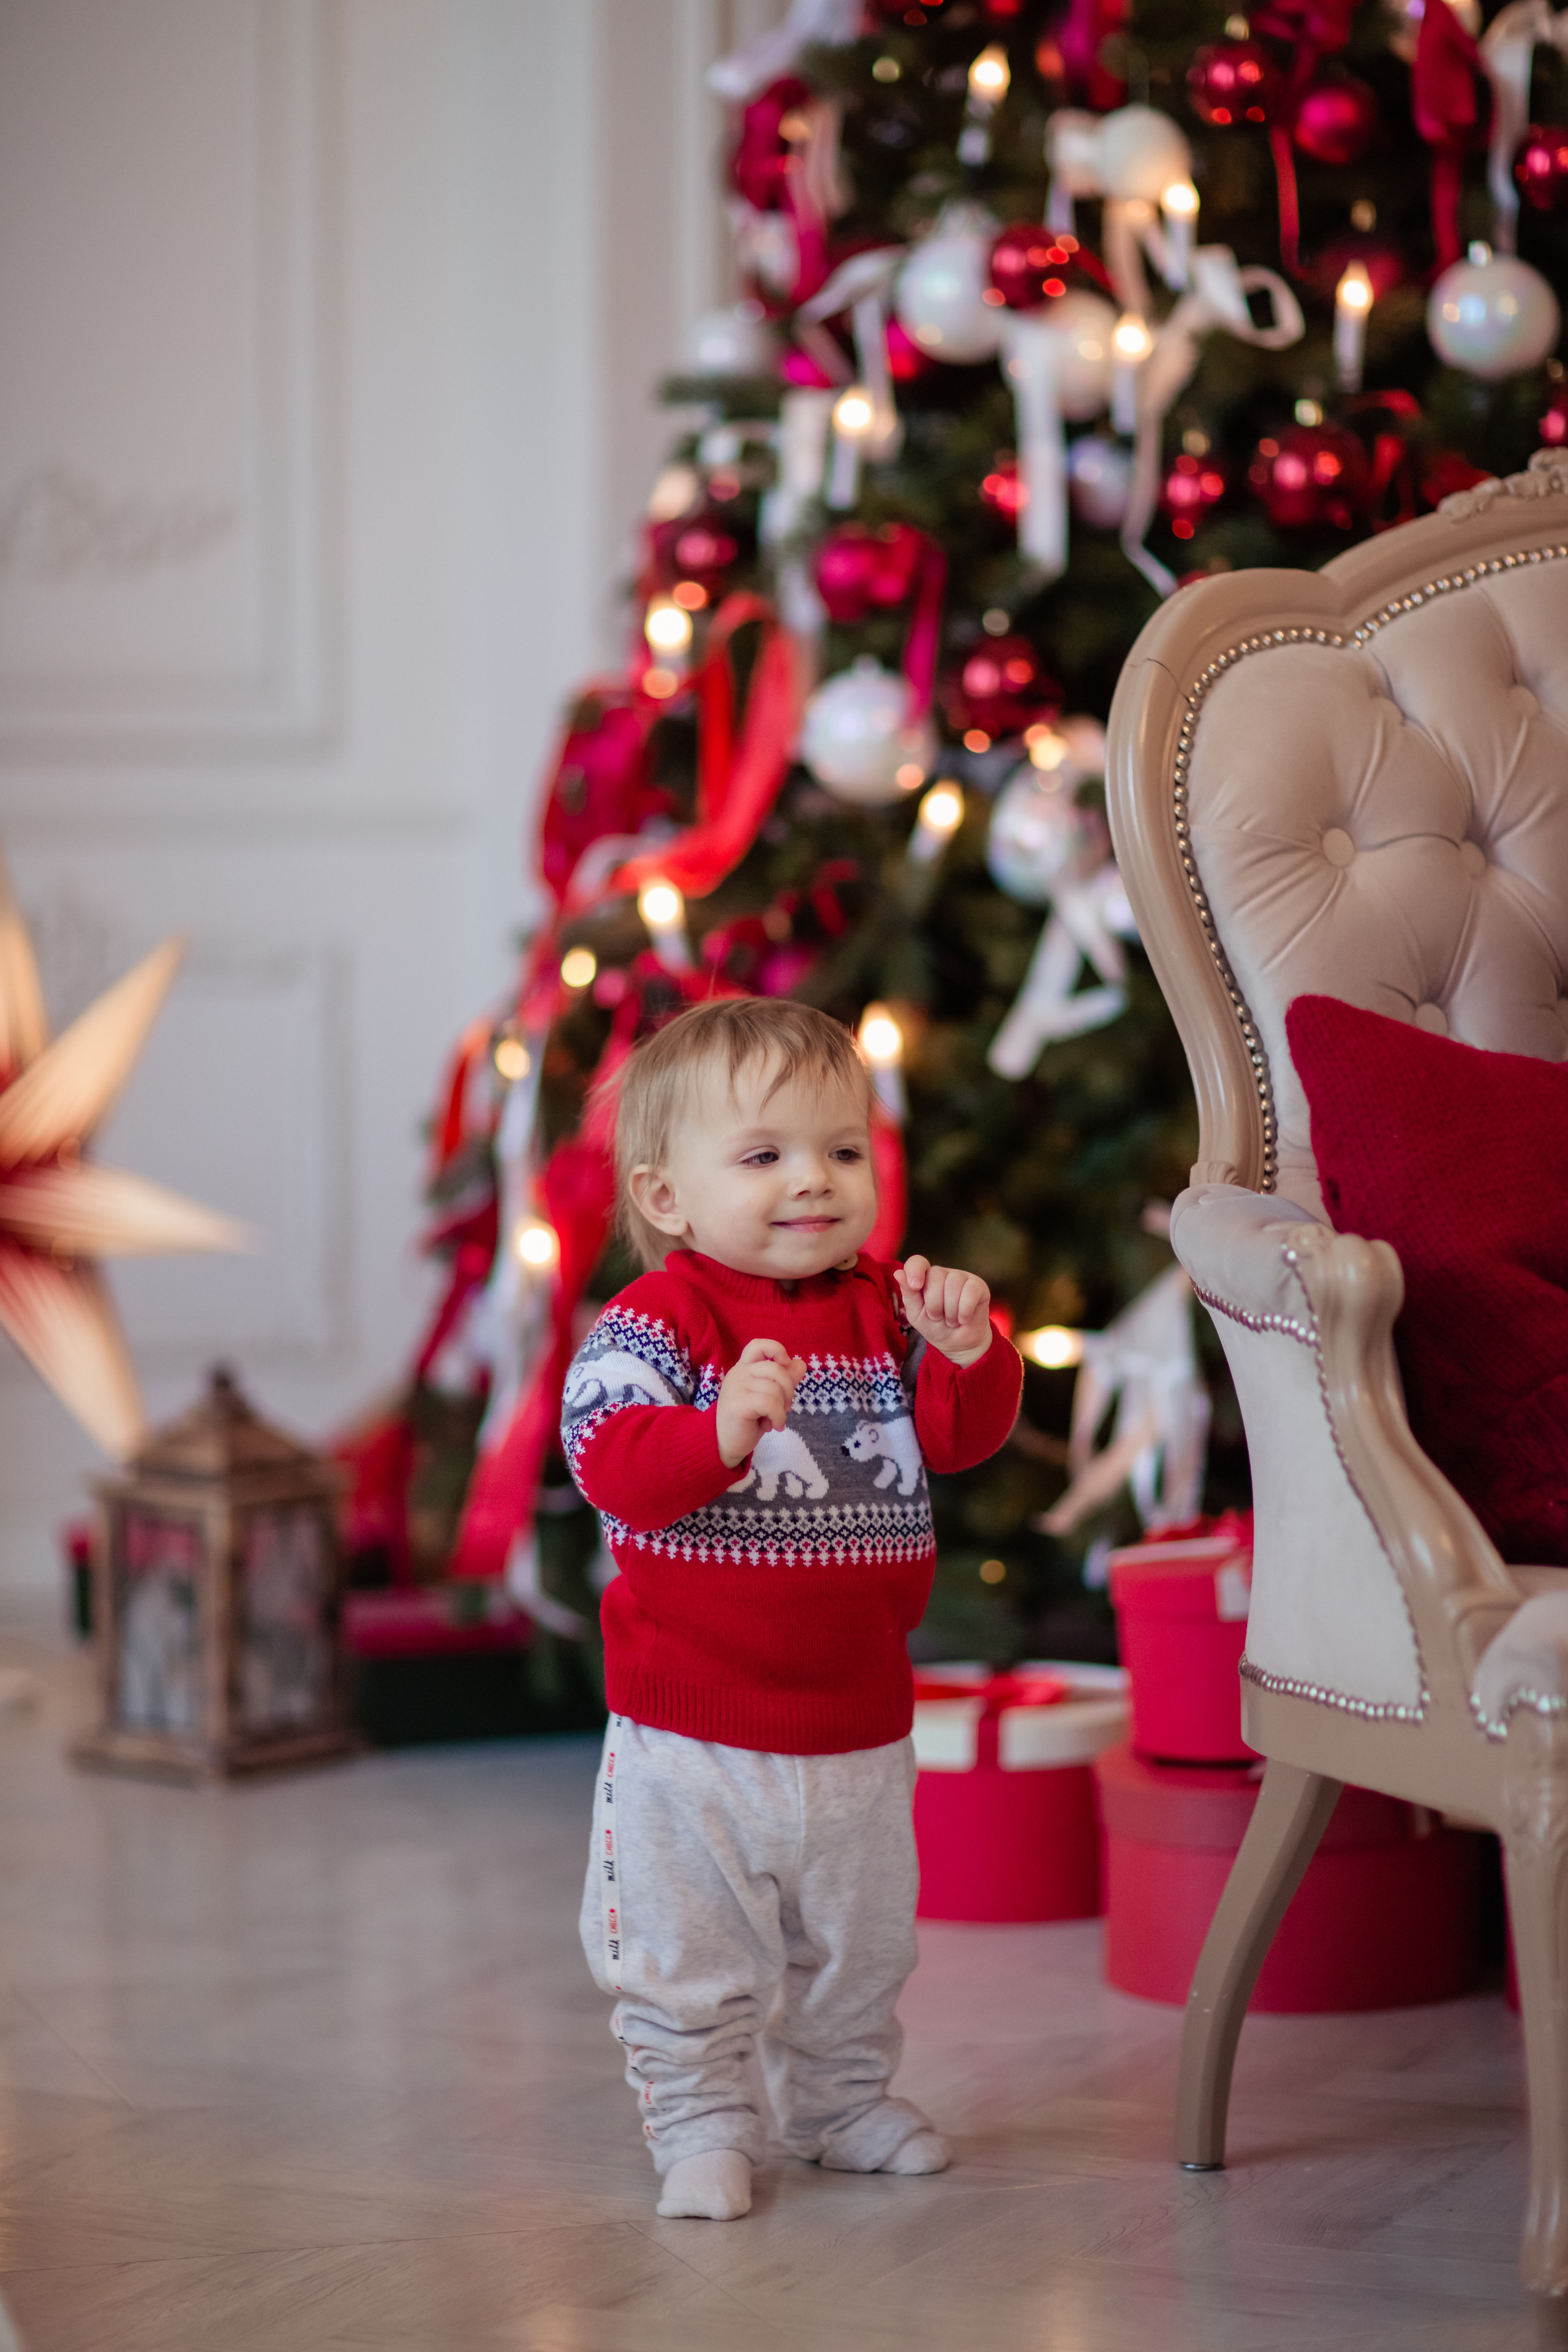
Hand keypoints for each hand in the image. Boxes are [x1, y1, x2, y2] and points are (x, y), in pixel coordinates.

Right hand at [716, 1338, 806, 1467]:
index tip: (785, 1366)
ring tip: (774, 1420)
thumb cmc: (748, 1420)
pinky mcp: (738, 1402)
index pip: (759, 1345)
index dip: (777, 1350)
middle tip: (785, 1407)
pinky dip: (778, 1416)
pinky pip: (770, 1403)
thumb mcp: (769, 1397)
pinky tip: (774, 1426)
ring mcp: (736, 1386)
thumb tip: (801, 1364)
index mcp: (744, 1368)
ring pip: (775, 1388)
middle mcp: (738, 1373)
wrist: (725, 1445)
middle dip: (789, 1390)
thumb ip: (784, 1379)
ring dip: (782, 1408)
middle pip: (776, 1368)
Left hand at [895, 1256, 992, 1367]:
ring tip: (952, 1320)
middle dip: (934, 1305)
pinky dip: (964, 1312)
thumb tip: (898, 1273)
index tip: (916, 1286)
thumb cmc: (935, 1326)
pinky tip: (964, 1319)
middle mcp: (943, 1274)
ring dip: (950, 1312)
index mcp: (925, 1278)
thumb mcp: (916, 1314)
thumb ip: (908, 1294)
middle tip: (938, 1317)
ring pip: (953, 1285)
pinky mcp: (978, 1286)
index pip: (917, 1262)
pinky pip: (970, 1293)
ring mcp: (962, 1277)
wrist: (958, 1343)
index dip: (915, 1270)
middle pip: (935, 1277)